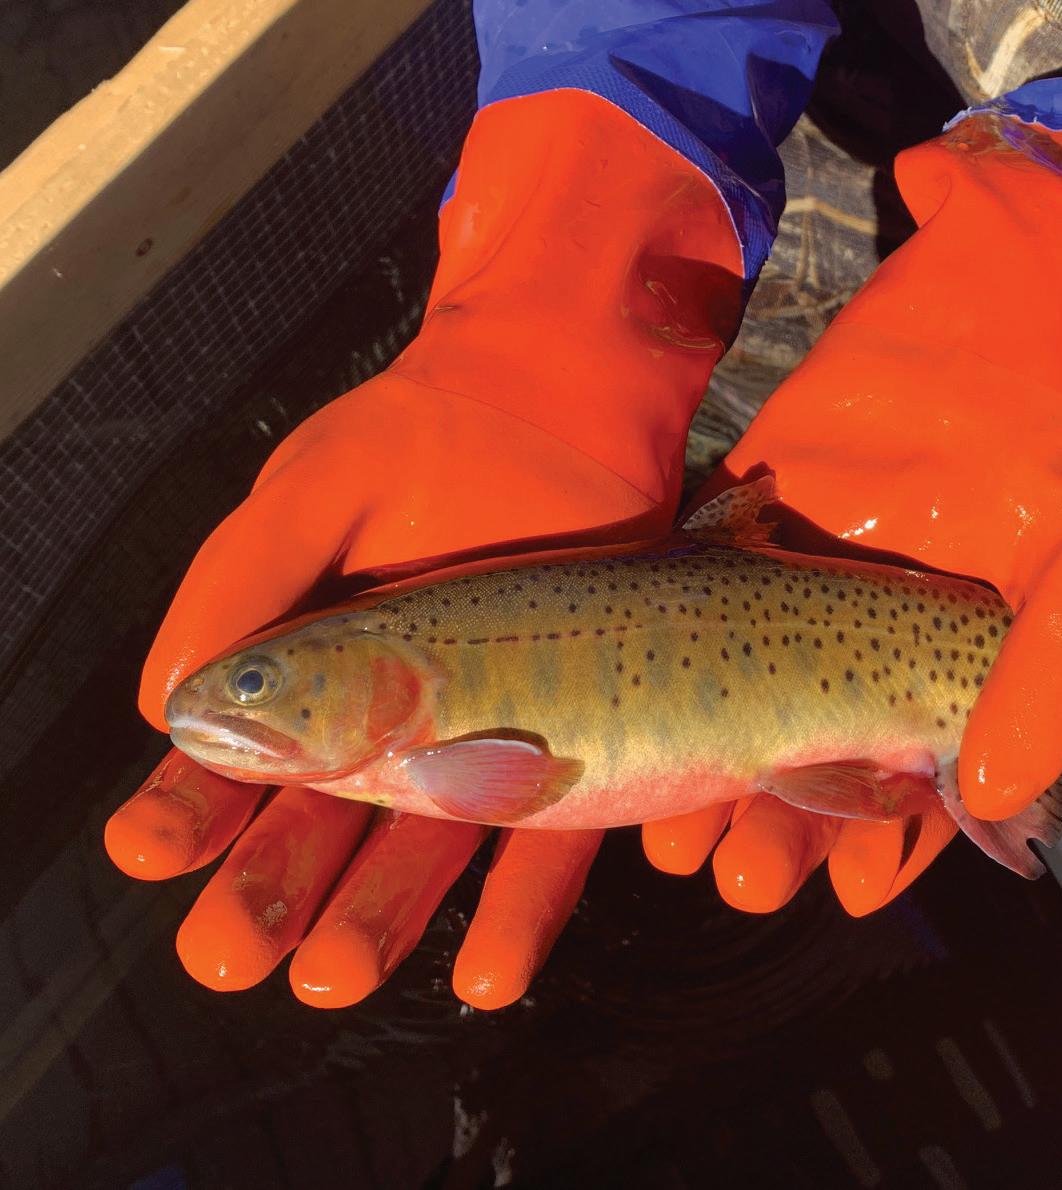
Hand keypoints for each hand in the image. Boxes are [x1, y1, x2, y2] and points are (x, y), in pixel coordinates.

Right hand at [105, 90, 743, 1007]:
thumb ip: (244, 583)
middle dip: (273, 888)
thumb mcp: (319, 491)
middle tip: (229, 957)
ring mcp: (489, 733)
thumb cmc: (432, 430)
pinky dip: (517, 906)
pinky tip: (485, 968)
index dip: (191, 803)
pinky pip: (551, 836)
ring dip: (378, 916)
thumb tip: (168, 699)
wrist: (568, 393)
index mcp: (318, 657)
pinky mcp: (580, 740)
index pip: (238, 751)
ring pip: (428, 847)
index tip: (149, 849)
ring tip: (331, 980)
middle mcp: (397, 710)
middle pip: (327, 821)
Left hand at [643, 114, 1061, 912]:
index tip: (852, 894)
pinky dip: (679, 676)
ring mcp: (794, 597)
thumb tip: (1004, 799)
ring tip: (683, 843)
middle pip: (817, 771)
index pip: (917, 793)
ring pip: (747, 714)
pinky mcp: (739, 535)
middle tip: (746, 880)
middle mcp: (863, 649)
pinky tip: (654, 730)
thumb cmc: (1050, 436)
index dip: (889, 849)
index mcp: (946, 675)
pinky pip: (702, 621)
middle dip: (784, 837)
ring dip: (718, 786)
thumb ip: (1052, 672)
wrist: (988, 311)